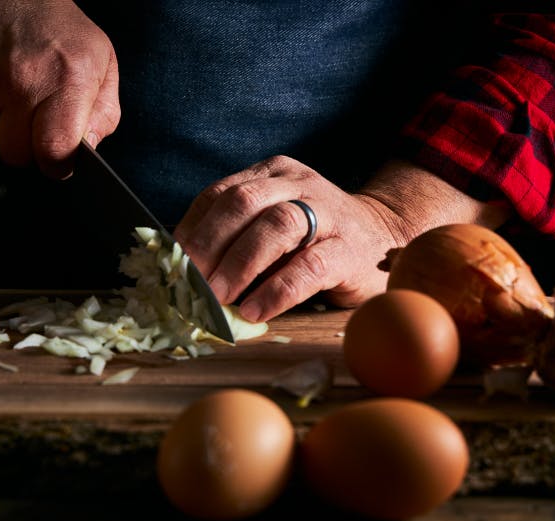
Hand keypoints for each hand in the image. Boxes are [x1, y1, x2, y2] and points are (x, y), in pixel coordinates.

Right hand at [0, 0, 119, 176]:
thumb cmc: (60, 34)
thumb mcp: (102, 65)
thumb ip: (103, 114)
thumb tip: (87, 150)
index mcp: (67, 78)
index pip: (54, 150)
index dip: (57, 165)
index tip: (58, 160)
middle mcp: (22, 79)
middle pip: (17, 154)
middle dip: (28, 149)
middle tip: (35, 123)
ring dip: (1, 132)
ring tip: (14, 101)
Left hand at [174, 156, 402, 321]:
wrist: (383, 239)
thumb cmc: (313, 240)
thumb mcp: (270, 227)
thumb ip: (234, 239)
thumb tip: (181, 269)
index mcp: (272, 175)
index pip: (220, 193)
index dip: (191, 228)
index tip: (171, 263)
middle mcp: (298, 184)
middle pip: (242, 203)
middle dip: (209, 245)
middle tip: (189, 283)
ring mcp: (327, 213)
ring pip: (277, 226)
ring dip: (239, 265)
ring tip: (218, 298)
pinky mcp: (348, 249)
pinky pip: (309, 266)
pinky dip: (277, 290)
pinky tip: (255, 311)